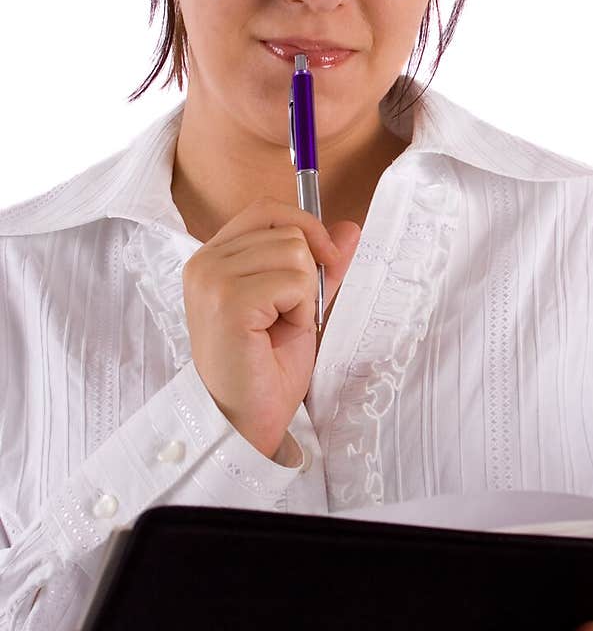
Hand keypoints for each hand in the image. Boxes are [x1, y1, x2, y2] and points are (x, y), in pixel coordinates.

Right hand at [182, 196, 360, 458]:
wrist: (244, 421)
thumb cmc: (265, 371)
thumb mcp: (300, 307)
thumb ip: (320, 266)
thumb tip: (349, 228)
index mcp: (214, 258)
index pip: (267, 210)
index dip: (306, 226)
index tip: (327, 260)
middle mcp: (205, 262)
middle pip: (288, 229)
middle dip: (306, 274)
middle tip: (288, 316)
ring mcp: (213, 278)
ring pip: (295, 252)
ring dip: (304, 295)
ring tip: (280, 328)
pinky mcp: (228, 300)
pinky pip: (294, 281)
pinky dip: (301, 310)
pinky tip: (279, 334)